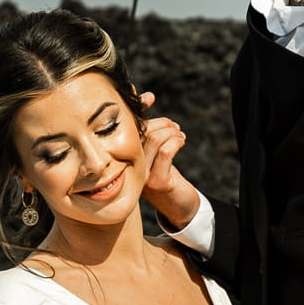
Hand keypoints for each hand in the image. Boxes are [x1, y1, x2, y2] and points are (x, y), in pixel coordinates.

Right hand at [135, 90, 203, 230]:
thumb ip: (149, 129)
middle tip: (175, 127)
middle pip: (142, 132)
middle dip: (162, 123)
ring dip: (172, 132)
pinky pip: (166, 152)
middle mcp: (127, 168)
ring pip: (154, 139)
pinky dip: (176, 142)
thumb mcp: (154, 151)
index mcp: (122, 158)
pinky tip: (181, 142)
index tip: (149, 97)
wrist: (179, 207)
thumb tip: (147, 97)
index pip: (126, 128)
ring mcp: (141, 176)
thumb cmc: (166, 175)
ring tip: (180, 135)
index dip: (136, 109)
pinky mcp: (157, 183)